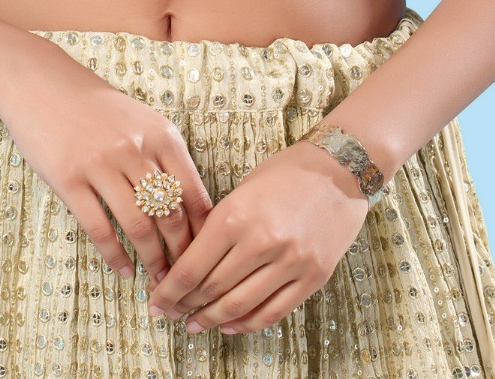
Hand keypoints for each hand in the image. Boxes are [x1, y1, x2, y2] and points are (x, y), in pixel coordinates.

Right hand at [0, 36, 213, 285]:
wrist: (42, 84)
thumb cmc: (97, 108)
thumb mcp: (141, 122)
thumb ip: (165, 158)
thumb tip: (191, 211)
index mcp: (161, 134)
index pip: (194, 194)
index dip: (203, 232)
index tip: (206, 256)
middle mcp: (135, 148)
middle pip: (170, 215)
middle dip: (181, 254)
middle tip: (183, 278)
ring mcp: (101, 164)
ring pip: (138, 227)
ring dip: (152, 261)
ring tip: (157, 282)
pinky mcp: (69, 179)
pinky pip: (99, 228)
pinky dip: (115, 256)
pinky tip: (123, 270)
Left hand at [146, 139, 369, 335]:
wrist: (340, 169)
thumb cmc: (286, 172)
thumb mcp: (242, 190)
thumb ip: (219, 227)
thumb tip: (191, 264)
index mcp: (236, 215)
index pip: (192, 267)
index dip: (169, 291)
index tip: (155, 302)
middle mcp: (261, 242)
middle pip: (212, 289)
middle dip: (185, 306)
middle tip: (170, 314)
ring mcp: (290, 262)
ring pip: (240, 307)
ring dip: (212, 320)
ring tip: (195, 325)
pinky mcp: (313, 277)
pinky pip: (273, 311)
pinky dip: (248, 324)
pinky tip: (231, 325)